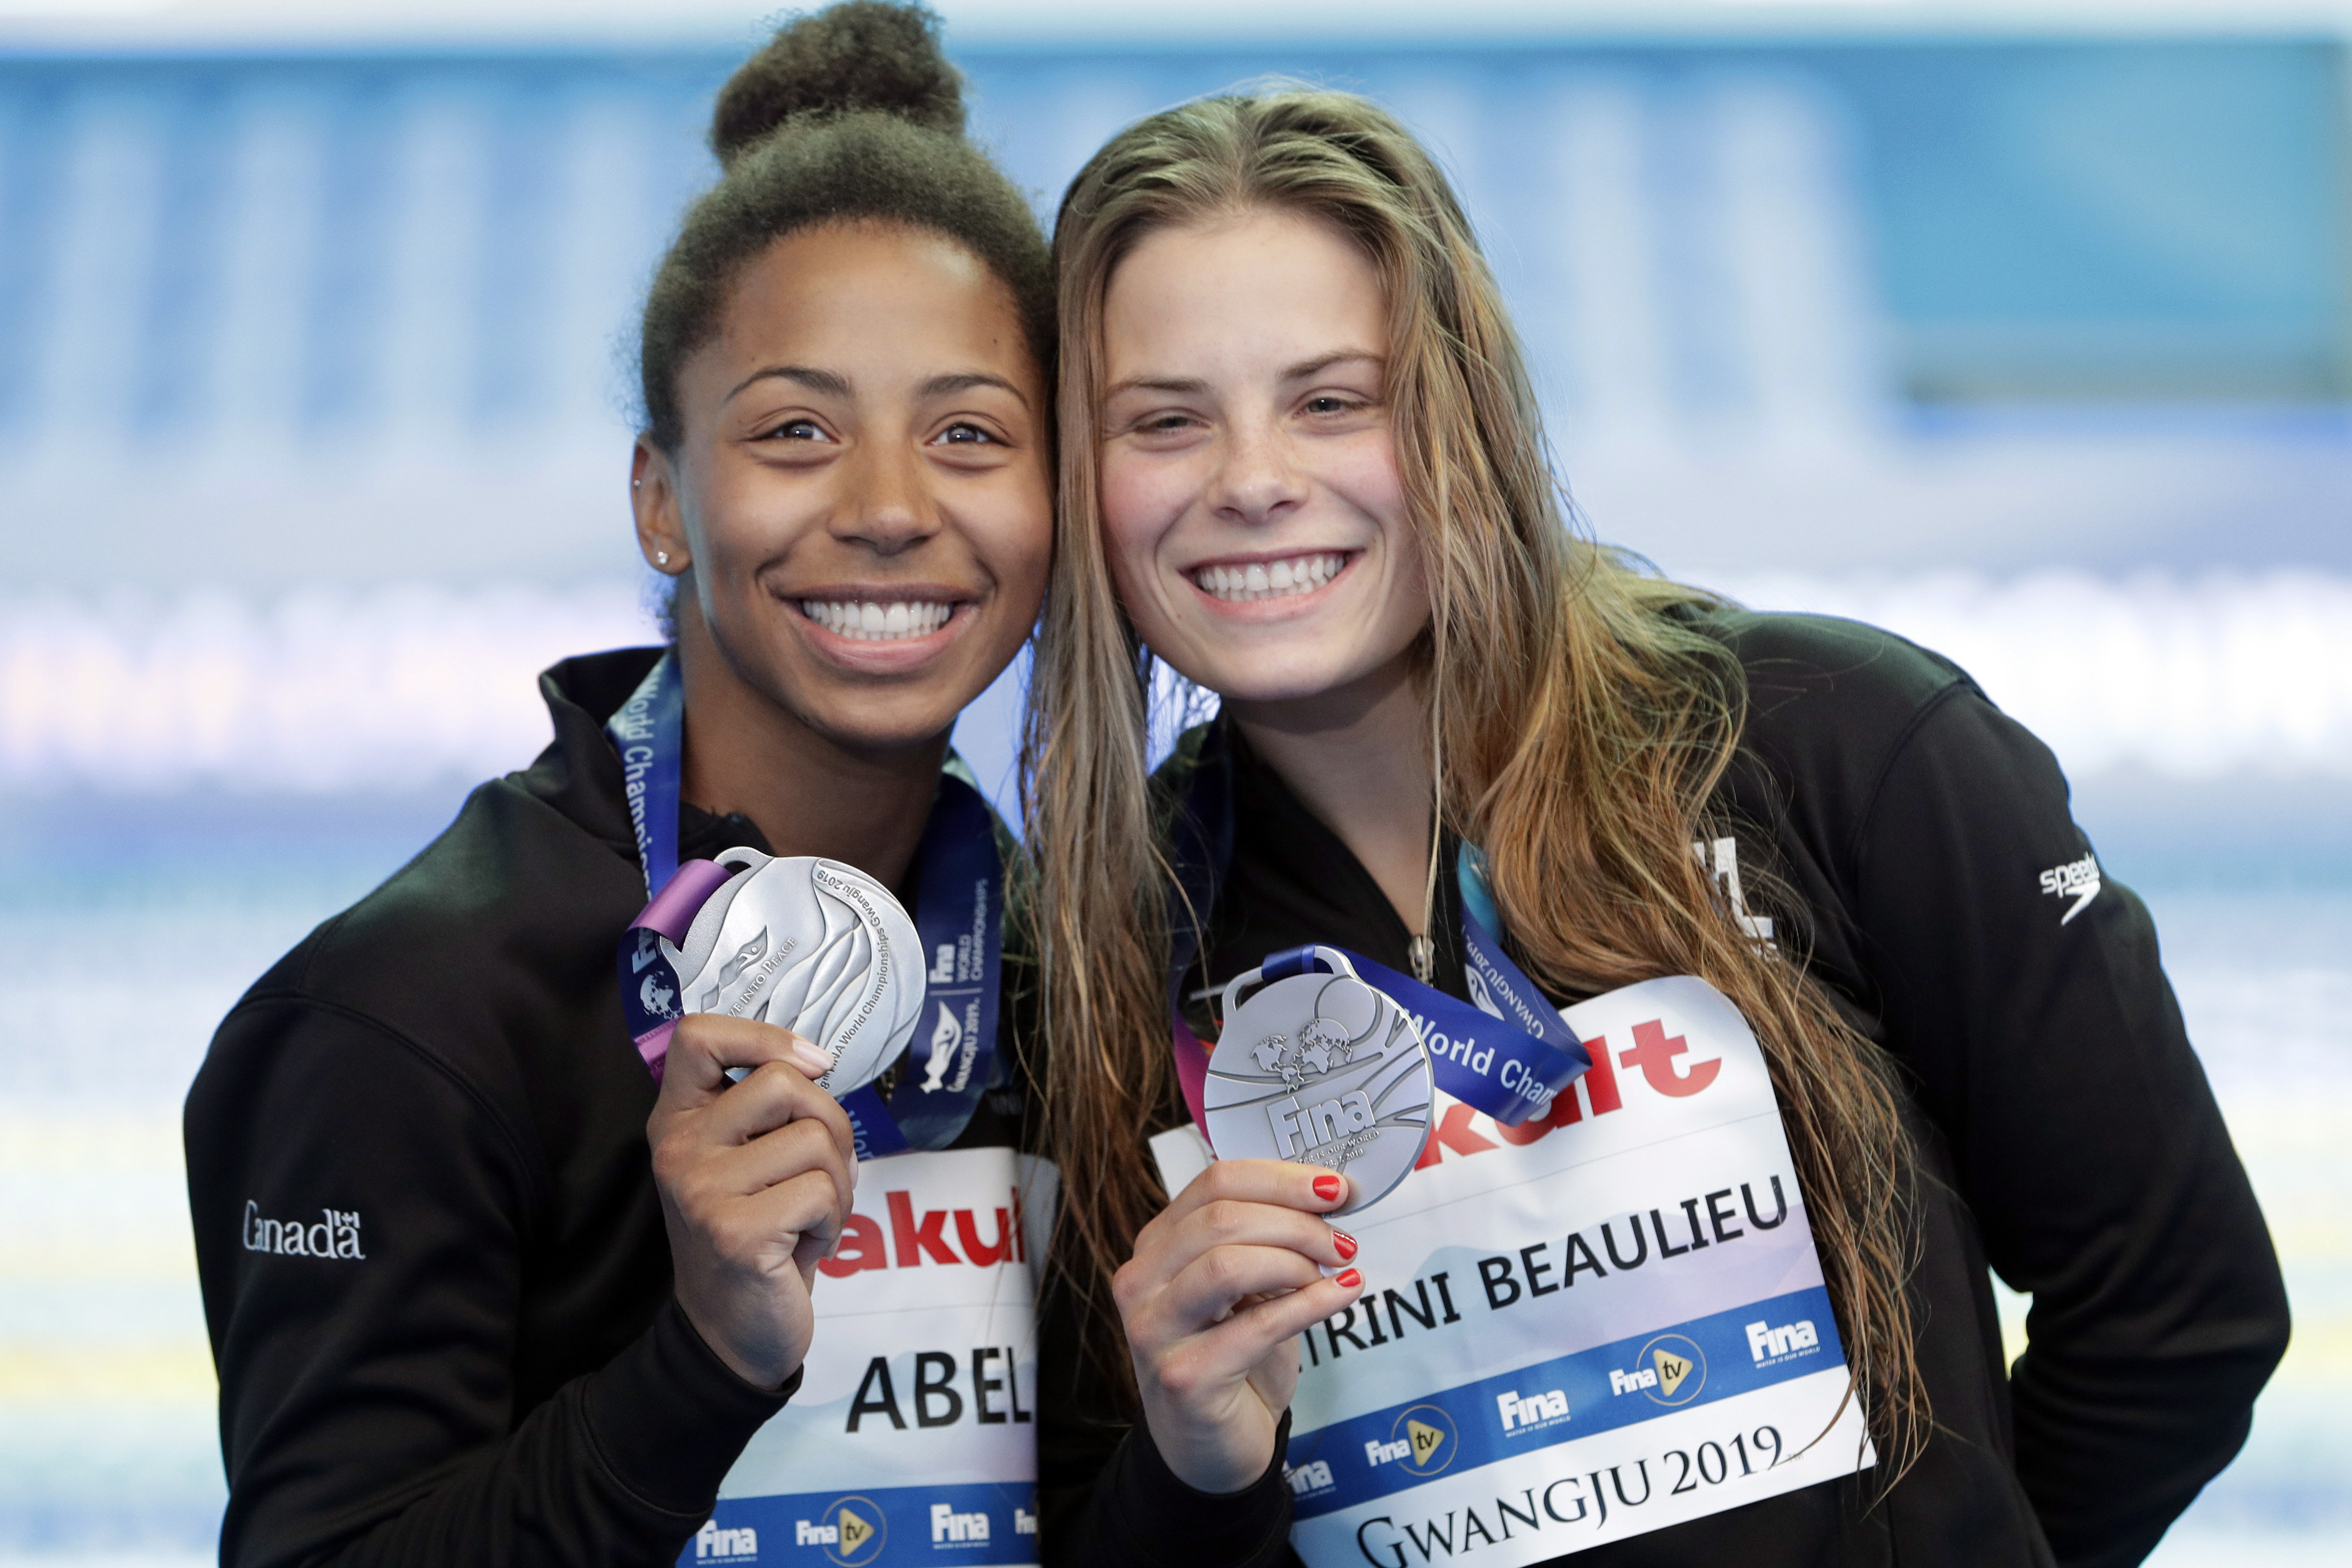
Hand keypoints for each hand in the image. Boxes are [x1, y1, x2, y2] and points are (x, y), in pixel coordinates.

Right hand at [647, 1013, 857, 1389]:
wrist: (733, 1330)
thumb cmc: (758, 1233)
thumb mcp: (749, 1160)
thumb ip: (770, 1110)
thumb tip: (818, 1063)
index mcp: (678, 1120)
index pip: (698, 1036)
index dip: (764, 1036)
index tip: (811, 1064)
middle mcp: (678, 1148)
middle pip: (783, 1082)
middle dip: (831, 1123)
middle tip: (822, 1170)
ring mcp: (701, 1190)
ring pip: (816, 1140)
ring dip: (838, 1182)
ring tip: (809, 1217)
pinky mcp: (734, 1232)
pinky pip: (823, 1192)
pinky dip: (833, 1221)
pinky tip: (804, 1247)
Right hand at [1113, 1159, 1362, 1492]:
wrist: (1211, 1448)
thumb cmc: (1232, 1360)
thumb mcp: (1244, 1288)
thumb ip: (1264, 1240)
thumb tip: (1326, 1196)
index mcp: (1156, 1246)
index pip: (1214, 1183)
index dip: (1281, 1179)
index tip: (1334, 1188)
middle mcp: (1141, 1282)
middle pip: (1222, 1217)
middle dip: (1297, 1221)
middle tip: (1341, 1240)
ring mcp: (1154, 1330)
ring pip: (1229, 1264)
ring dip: (1297, 1260)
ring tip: (1335, 1271)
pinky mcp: (1184, 1377)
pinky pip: (1256, 1325)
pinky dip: (1310, 1304)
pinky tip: (1342, 1295)